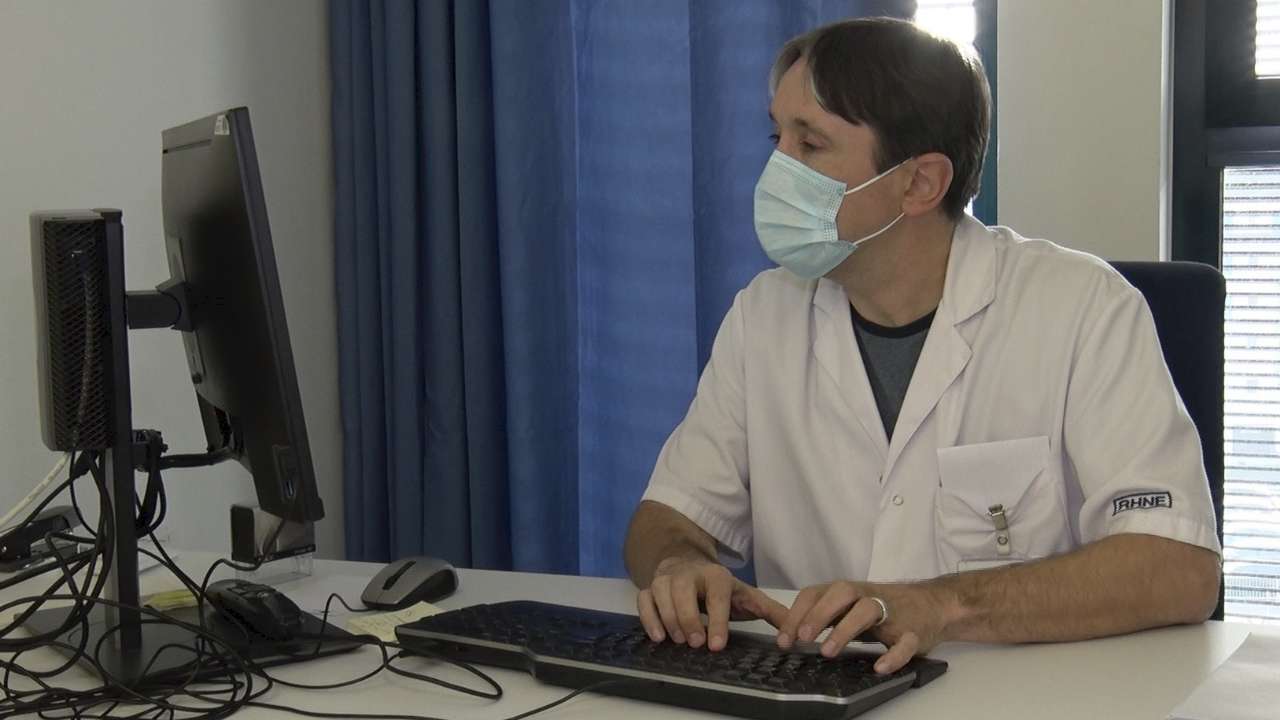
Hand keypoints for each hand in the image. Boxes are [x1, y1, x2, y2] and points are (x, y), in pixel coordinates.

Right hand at [637, 556, 787, 651]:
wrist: (687, 563)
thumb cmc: (718, 587)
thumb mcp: (745, 595)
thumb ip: (769, 610)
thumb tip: (794, 627)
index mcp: (716, 576)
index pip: (716, 596)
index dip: (717, 621)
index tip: (716, 645)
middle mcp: (690, 574)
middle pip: (684, 592)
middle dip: (689, 619)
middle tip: (696, 644)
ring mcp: (667, 579)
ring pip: (662, 593)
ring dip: (669, 619)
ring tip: (678, 642)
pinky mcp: (651, 586)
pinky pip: (643, 599)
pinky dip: (648, 617)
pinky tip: (658, 636)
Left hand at [771, 580, 950, 674]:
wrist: (934, 604)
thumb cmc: (883, 608)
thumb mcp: (849, 608)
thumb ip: (823, 615)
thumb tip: (787, 631)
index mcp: (848, 592)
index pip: (816, 593)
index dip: (798, 614)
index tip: (783, 639)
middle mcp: (868, 596)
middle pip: (841, 593)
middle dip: (819, 614)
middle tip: (802, 639)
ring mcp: (892, 612)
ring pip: (868, 611)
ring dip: (845, 630)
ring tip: (828, 652)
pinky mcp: (914, 632)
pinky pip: (905, 642)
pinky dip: (893, 655)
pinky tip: (880, 667)